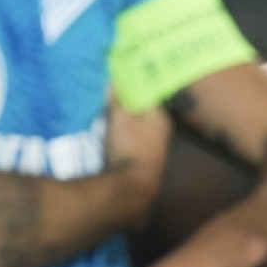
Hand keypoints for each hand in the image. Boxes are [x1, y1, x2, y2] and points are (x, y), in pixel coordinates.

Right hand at [105, 91, 171, 228]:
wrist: (132, 187)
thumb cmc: (129, 146)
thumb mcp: (119, 116)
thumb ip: (117, 97)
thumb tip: (115, 80)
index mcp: (160, 117)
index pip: (146, 94)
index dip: (130, 86)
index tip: (115, 80)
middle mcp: (162, 131)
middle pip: (140, 110)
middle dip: (125, 103)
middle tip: (106, 96)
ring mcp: (154, 148)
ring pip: (136, 126)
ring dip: (122, 120)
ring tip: (105, 113)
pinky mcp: (144, 160)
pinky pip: (132, 139)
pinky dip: (122, 134)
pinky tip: (110, 135)